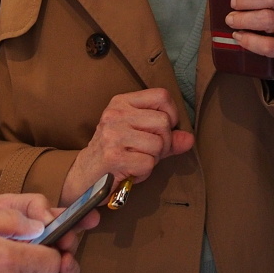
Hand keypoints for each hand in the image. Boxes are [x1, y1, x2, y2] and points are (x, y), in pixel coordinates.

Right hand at [61, 88, 193, 205]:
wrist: (84, 176)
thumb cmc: (114, 154)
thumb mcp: (139, 138)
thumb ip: (167, 137)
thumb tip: (189, 139)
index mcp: (122, 102)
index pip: (162, 96)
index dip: (172, 114)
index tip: (164, 130)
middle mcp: (116, 114)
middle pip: (163, 122)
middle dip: (164, 143)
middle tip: (149, 152)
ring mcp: (113, 134)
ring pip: (158, 144)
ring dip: (153, 158)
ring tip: (137, 160)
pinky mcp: (113, 156)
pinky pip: (148, 163)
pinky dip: (144, 172)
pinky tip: (130, 171)